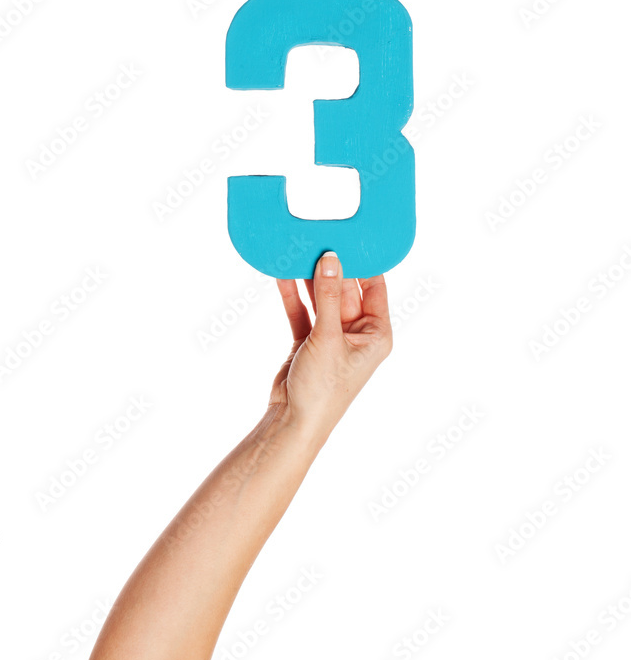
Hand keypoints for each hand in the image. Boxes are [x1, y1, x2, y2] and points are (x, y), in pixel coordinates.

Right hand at [270, 252, 392, 443]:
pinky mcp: (308, 340)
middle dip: (330, 267)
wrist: (292, 423)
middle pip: (344, 289)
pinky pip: (302, 310)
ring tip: (296, 248)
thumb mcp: (328, 337)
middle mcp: (357, 333)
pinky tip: (281, 273)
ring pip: (321, 298)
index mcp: (377, 334)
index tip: (351, 236)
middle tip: (316, 238)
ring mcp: (332, 336)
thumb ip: (327, 295)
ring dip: (308, 278)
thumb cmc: (323, 390)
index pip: (374, 287)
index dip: (364, 262)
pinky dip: (293, 294)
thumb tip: (331, 258)